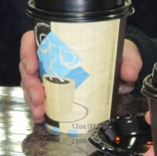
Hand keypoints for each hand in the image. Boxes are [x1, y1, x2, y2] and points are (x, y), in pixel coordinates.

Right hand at [18, 28, 140, 122]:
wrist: (120, 67)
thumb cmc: (115, 53)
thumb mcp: (124, 53)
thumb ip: (128, 60)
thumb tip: (128, 72)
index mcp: (61, 39)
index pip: (34, 39)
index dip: (27, 52)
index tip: (32, 66)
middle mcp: (51, 56)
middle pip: (28, 66)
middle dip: (30, 83)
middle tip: (39, 97)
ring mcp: (50, 74)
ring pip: (30, 83)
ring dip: (31, 98)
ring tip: (39, 111)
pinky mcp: (54, 90)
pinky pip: (39, 97)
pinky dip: (38, 107)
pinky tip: (41, 116)